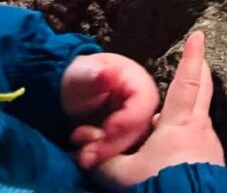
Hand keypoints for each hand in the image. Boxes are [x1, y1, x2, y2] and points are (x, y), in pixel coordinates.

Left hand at [61, 51, 159, 165]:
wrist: (75, 94)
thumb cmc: (82, 78)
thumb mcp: (83, 73)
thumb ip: (93, 74)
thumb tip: (105, 73)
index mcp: (139, 83)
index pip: (146, 102)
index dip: (130, 118)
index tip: (107, 129)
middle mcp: (142, 105)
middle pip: (140, 129)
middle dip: (113, 144)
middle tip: (87, 153)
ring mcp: (136, 123)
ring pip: (131, 146)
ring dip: (106, 155)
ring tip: (82, 154)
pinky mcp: (126, 139)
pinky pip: (122, 155)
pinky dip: (102, 159)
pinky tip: (84, 153)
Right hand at [79, 30, 225, 190]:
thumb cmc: (155, 189)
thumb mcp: (120, 176)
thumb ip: (105, 158)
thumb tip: (86, 147)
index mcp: (180, 124)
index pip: (187, 82)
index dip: (192, 57)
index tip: (198, 35)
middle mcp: (200, 129)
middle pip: (202, 92)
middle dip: (199, 72)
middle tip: (198, 58)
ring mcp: (210, 146)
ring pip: (195, 123)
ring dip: (182, 119)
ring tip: (158, 129)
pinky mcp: (213, 164)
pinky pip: (196, 145)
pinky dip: (184, 142)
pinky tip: (168, 157)